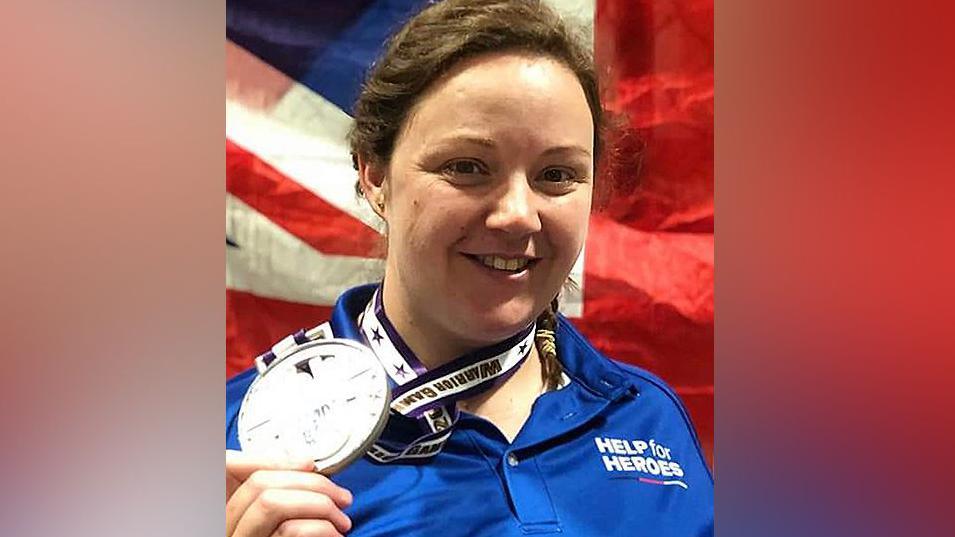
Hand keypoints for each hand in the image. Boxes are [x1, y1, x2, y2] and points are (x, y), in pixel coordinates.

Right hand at [226, 450, 353, 536]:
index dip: (277, 462)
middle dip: (310, 482)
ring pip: (271, 503)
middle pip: (260, 484)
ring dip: (318, 503)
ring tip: (342, 520)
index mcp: (229, 515)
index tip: (311, 465)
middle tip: (342, 497)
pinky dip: (322, 528)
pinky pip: (291, 532)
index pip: (240, 471)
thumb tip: (305, 465)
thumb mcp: (277, 523)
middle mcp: (228, 529)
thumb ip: (280, 497)